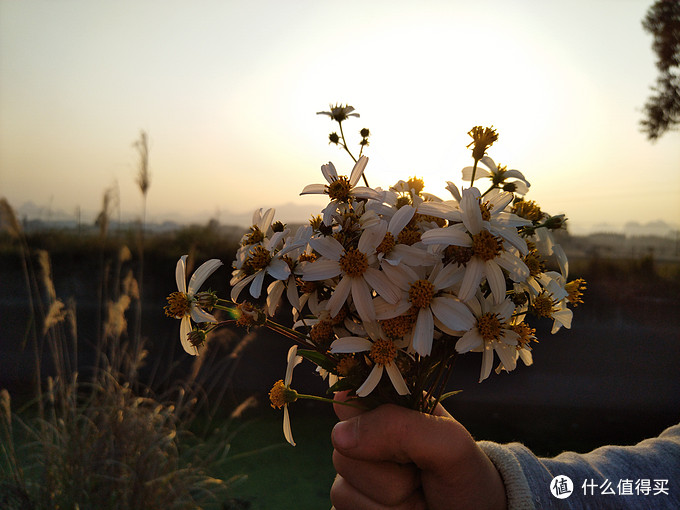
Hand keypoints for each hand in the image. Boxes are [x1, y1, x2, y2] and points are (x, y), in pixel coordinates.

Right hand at [330, 396, 506, 509]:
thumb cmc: (466, 477)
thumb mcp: (449, 443)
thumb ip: (398, 428)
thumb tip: (340, 435)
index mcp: (390, 406)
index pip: (348, 398)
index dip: (366, 422)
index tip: (400, 443)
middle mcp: (366, 435)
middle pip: (342, 450)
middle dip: (389, 473)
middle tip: (420, 473)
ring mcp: (357, 472)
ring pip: (342, 488)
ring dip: (388, 501)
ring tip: (417, 495)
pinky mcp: (352, 501)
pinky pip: (342, 509)